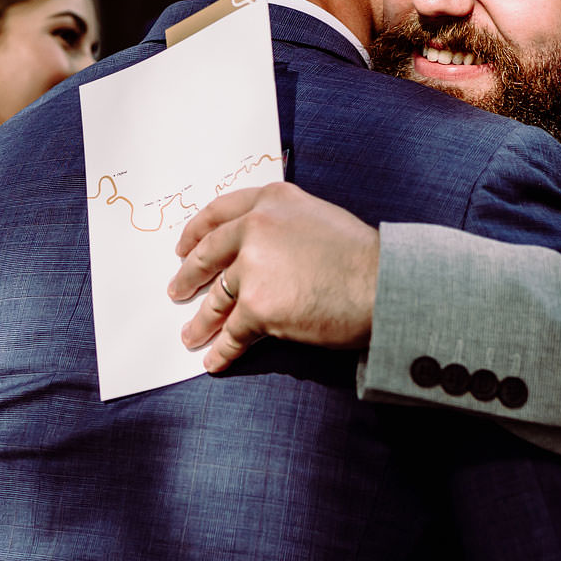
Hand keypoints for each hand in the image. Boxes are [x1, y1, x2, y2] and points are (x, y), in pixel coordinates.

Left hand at [168, 183, 378, 371]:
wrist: (384, 285)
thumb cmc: (363, 256)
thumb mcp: (319, 217)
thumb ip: (286, 223)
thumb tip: (263, 248)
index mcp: (271, 201)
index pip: (220, 212)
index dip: (196, 231)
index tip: (183, 246)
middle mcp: (256, 227)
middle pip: (208, 253)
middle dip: (188, 275)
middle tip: (177, 289)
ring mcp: (254, 267)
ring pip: (217, 298)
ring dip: (201, 320)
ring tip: (191, 335)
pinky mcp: (258, 307)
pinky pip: (233, 333)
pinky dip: (222, 350)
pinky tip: (215, 359)